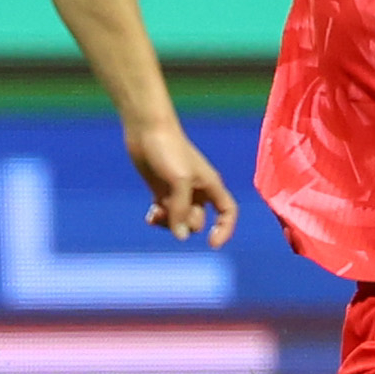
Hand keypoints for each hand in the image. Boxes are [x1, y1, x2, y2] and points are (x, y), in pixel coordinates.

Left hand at [127, 118, 239, 244]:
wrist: (146, 129)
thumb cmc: (168, 149)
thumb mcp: (178, 181)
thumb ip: (181, 210)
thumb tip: (181, 237)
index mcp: (210, 185)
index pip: (228, 212)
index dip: (225, 229)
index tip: (212, 244)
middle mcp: (197, 190)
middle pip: (197, 221)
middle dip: (183, 224)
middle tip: (167, 212)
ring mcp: (178, 191)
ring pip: (179, 220)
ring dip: (168, 223)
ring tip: (154, 214)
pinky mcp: (162, 190)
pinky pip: (165, 214)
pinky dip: (158, 219)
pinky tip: (149, 216)